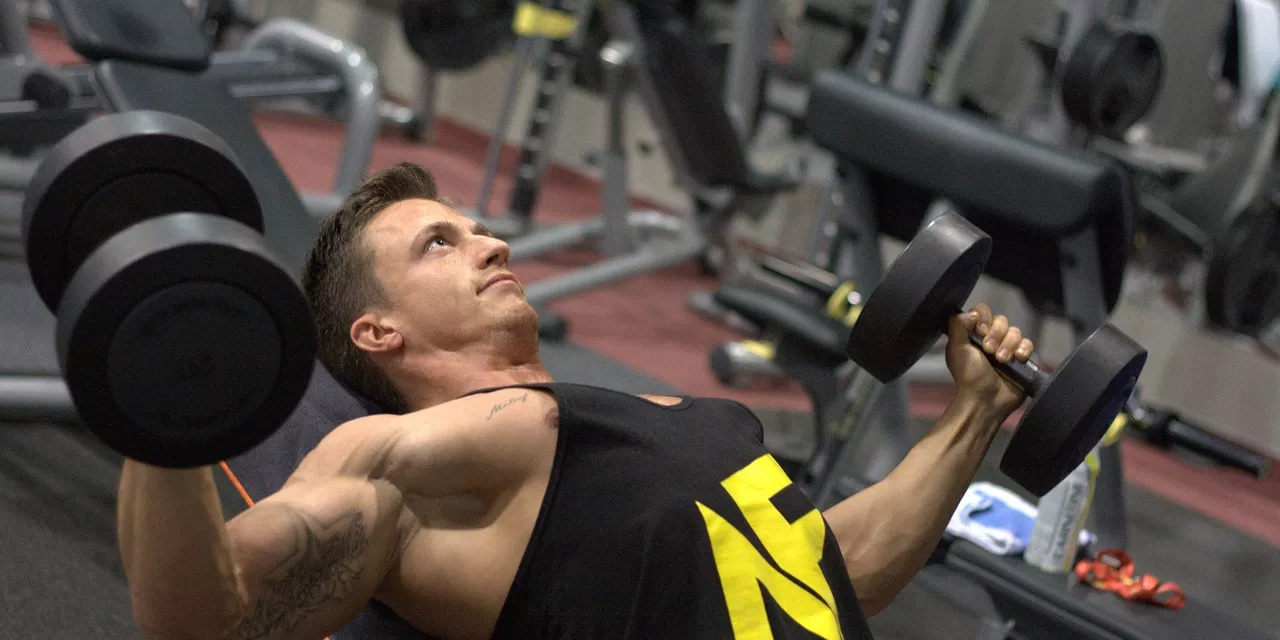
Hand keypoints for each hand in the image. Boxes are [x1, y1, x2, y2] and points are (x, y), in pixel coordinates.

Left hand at [944, 303, 1033, 417]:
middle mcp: (991, 338)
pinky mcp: (1022, 358)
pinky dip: (1023, 350)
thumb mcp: (956, 349)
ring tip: (1001, 360)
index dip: (983, 317)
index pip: (983, 311)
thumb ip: (958, 325)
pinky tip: (1017, 359)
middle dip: (995, 334)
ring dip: (1007, 345)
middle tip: (988, 350)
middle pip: (1001, 320)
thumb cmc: (969, 375)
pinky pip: (1028, 343)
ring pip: (1015, 331)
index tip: (980, 330)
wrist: (986, 399)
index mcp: (974, 334)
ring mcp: (1008, 347)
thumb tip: (971, 312)